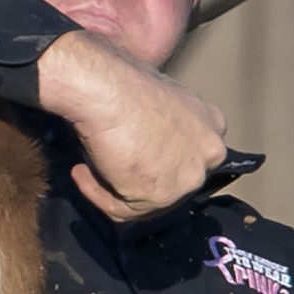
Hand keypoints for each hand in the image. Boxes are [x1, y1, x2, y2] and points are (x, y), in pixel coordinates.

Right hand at [35, 31, 227, 220]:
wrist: (105, 87)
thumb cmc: (121, 83)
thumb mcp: (155, 102)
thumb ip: (162, 129)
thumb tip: (143, 149)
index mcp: (212, 124)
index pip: (188, 158)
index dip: (156, 163)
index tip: (129, 158)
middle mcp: (211, 152)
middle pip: (172, 184)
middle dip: (137, 182)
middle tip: (105, 170)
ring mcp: (189, 176)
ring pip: (147, 202)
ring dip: (112, 189)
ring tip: (87, 170)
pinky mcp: (161, 195)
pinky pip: (122, 210)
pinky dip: (96, 194)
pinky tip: (80, 172)